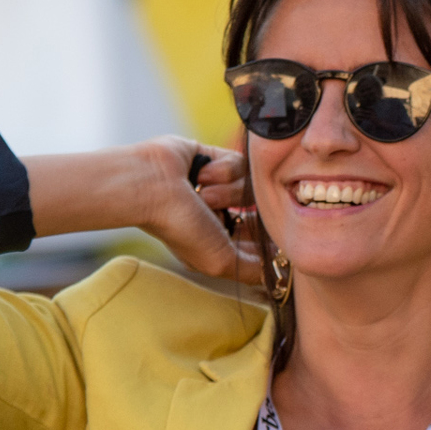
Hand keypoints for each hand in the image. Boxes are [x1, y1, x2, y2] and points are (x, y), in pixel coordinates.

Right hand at [137, 137, 260, 283]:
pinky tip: (203, 174)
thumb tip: (279, 272)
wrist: (151, 184)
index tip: (274, 237)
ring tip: (205, 193)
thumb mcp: (220, 261)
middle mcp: (219, 214)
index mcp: (218, 241)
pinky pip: (241, 162)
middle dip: (246, 215)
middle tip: (227, 215)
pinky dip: (224, 170)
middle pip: (259, 212)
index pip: (257, 241)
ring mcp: (217, 187)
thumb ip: (253, 269)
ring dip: (229, 191)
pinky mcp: (215, 158)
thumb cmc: (180, 227)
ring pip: (251, 186)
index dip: (267, 240)